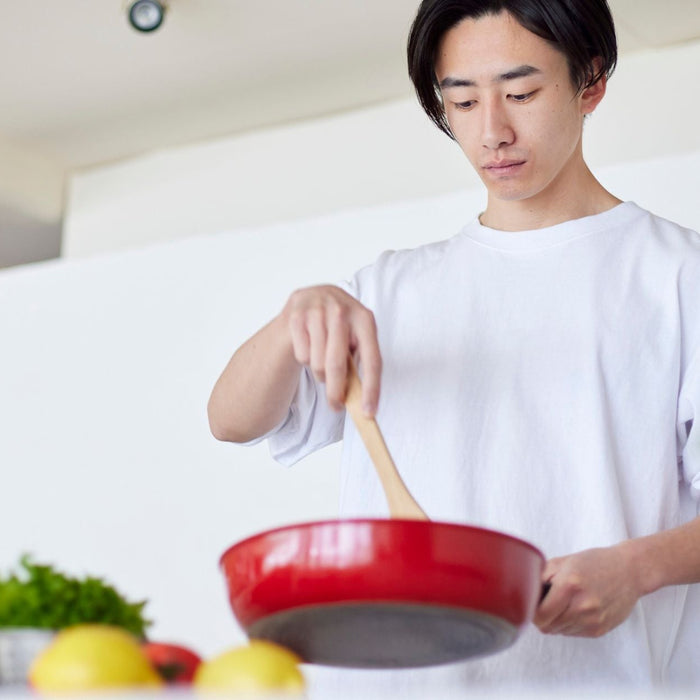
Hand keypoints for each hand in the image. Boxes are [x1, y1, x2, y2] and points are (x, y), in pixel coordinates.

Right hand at [282, 285, 380, 414]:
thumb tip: (362, 402)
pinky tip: (309, 346)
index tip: (369, 412)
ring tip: (322, 361)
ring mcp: (317, 311)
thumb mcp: (354, 337)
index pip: (372, 360)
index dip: (372, 389)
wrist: (311, 298)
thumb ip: (359, 362)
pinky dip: (305, 359)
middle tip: (336, 406)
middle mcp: (341, 311)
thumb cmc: (338, 327)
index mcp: (365, 318)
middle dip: (336, 392)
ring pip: (318, 363)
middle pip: (338, 365)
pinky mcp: (296, 316)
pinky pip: (302, 355)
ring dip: (320, 373)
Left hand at [534, 544, 641, 636]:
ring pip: (559, 631)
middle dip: (541, 616)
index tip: (532, 602)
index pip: (539, 614)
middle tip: (546, 601)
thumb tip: (524, 592)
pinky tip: (575, 608)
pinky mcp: (600, 630)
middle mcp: (582, 606)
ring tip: (563, 602)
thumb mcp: (562, 561)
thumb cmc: (594, 562)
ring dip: (556, 620)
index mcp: (570, 585)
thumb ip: (540, 576)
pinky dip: (569, 623)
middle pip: (547, 626)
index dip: (531, 610)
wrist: (629, 571)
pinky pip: (573, 633)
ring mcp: (593, 620)